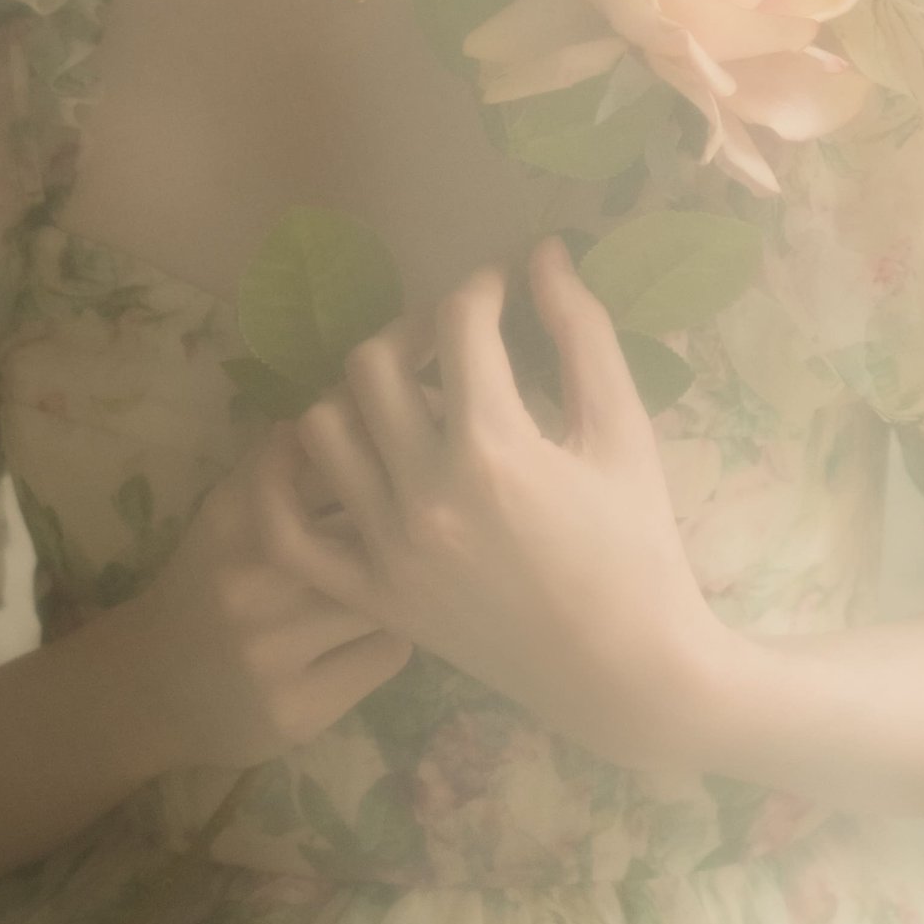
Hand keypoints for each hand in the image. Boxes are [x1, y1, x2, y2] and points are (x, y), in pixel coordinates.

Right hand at [118, 418, 416, 772]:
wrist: (149, 689)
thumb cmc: (208, 583)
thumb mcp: (230, 514)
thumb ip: (283, 465)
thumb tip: (357, 404)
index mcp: (233, 515)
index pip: (327, 457)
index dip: (376, 447)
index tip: (398, 449)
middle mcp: (248, 579)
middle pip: (368, 525)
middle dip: (400, 519)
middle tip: (421, 519)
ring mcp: (272, 650)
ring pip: (385, 593)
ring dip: (402, 582)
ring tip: (398, 579)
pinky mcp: (299, 709)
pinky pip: (387, 653)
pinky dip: (392, 635)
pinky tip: (372, 630)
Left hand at [291, 235, 717, 770]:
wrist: (624, 671)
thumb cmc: (637, 546)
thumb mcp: (623, 431)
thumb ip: (582, 334)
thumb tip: (547, 252)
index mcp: (493, 448)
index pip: (457, 324)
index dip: (481, 286)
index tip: (500, 287)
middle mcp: (424, 493)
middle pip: (373, 362)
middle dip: (413, 331)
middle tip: (452, 342)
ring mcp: (387, 548)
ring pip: (322, 428)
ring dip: (357, 394)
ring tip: (406, 398)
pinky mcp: (372, 594)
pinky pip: (289, 529)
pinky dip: (286, 480)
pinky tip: (325, 450)